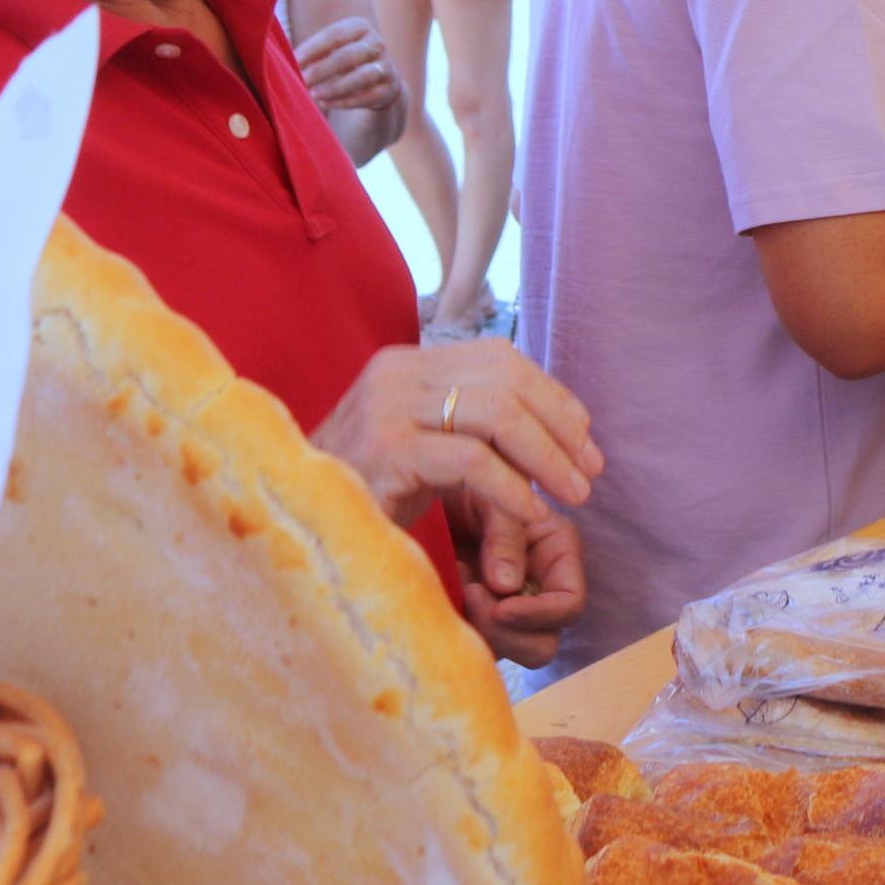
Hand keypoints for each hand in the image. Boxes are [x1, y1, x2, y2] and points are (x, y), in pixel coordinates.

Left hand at [290, 14, 397, 119]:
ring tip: (314, 95)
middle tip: (300, 81)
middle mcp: (376, 43)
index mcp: (360, 27)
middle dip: (321, 70)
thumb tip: (282, 61)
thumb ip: (312, 52)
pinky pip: (369, 96)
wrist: (379, 78)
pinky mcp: (390, 88)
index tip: (292, 62)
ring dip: (336, 87)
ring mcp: (386, 66)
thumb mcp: (331, 49)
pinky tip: (327, 104)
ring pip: (363, 76)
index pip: (334, 36)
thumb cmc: (343, 61)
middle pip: (348, 56)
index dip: (312, 49)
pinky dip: (347, 101)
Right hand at [312, 340, 601, 538]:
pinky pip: (472, 460)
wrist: (294, 525)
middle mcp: (396, 373)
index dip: (552, 397)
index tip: (584, 439)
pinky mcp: (386, 451)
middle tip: (589, 472)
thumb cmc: (366, 492)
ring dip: (548, 457)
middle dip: (560, 427)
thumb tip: (558, 425)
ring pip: (498, 414)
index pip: (501, 359)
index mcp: (409, 363)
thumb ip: (472, 423)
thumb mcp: (422, 443)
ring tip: (574, 494)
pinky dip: (513, 488)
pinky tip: (532, 514)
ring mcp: (388, 408)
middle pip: (508, 381)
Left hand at [452, 491, 587, 668]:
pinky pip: (471, 649)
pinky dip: (454, 630)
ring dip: (477, 629)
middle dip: (505, 632)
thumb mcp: (488, 500)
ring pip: (506, 653)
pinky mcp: (472, 624)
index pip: (569, 604)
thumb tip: (506, 588)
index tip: (501, 607)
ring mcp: (504, 611)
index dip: (540, 613)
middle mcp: (536, 589)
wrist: (415, 489)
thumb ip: (505, 535)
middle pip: (541, 644)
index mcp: (556, 556)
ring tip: (452, 583)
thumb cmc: (460, 487)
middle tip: (469, 595)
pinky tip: (439, 593)